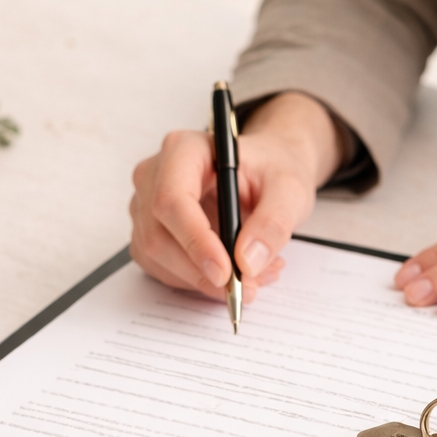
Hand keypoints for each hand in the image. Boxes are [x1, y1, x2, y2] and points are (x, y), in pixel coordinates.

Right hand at [129, 91, 343, 301]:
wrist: (265, 174)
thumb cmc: (271, 171)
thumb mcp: (289, 190)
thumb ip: (273, 222)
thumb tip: (247, 261)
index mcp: (184, 150)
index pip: (172, 199)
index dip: (195, 241)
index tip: (226, 272)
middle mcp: (154, 176)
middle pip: (159, 235)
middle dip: (201, 271)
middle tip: (247, 287)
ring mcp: (146, 207)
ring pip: (157, 258)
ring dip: (203, 280)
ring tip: (253, 275)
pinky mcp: (149, 234)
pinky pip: (163, 270)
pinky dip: (197, 281)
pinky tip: (232, 272)